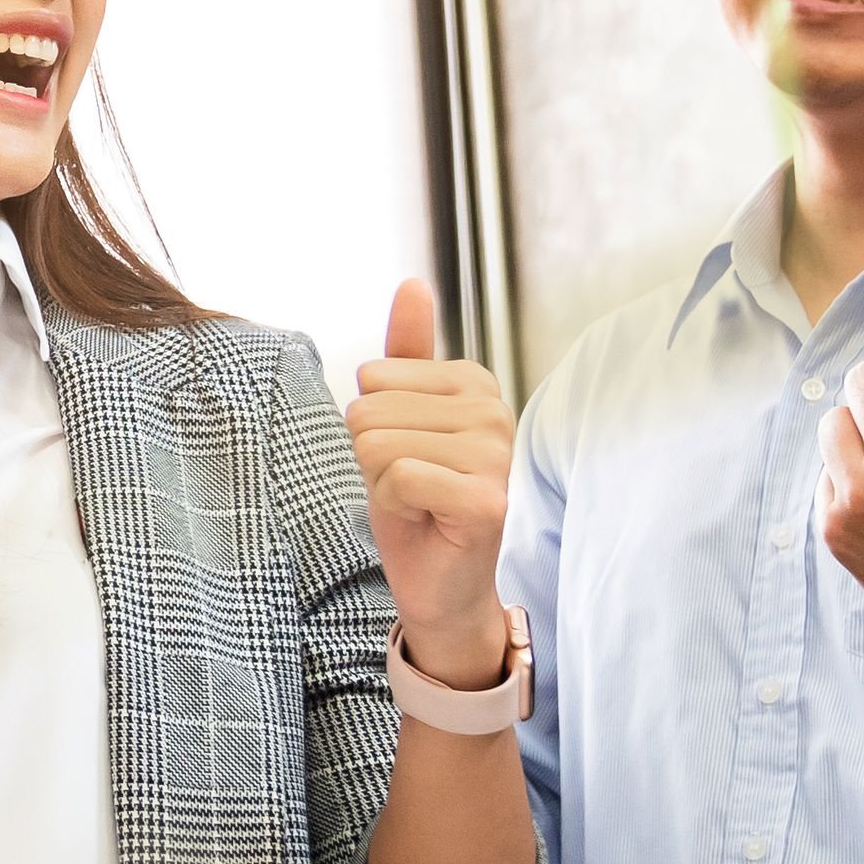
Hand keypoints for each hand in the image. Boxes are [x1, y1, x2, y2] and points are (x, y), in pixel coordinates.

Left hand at [345, 281, 518, 682]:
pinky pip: (397, 479)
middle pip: (370, 410)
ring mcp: (494, 456)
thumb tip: (413, 283)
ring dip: (383, 484)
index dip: (372, 425)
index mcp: (474, 383)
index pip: (372, 376)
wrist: (437, 579)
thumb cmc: (415, 499)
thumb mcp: (397, 419)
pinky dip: (394, 507)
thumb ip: (406, 353)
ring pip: (378, 446)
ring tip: (418, 501)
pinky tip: (425, 519)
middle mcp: (493, 411)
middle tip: (410, 484)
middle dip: (372, 456)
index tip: (409, 454)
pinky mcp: (484, 500)